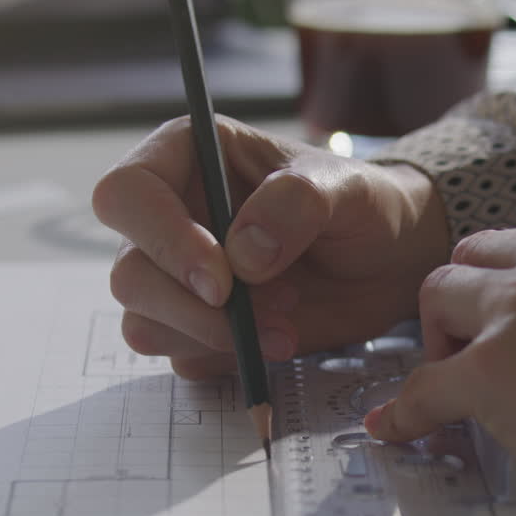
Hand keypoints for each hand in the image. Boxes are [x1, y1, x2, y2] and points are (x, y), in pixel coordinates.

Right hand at [92, 116, 450, 378]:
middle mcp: (170, 216)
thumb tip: (240, 255)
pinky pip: (181, 356)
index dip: (162, 239)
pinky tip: (278, 338)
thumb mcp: (347, 187)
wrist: (390, 260)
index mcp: (186, 156)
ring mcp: (179, 276)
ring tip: (286, 322)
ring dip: (215, 337)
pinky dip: (228, 358)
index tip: (222, 278)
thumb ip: (295, 203)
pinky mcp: (198, 325)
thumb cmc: (364, 206)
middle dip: (195, 308)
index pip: (126, 193)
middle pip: (129, 274)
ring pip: (145, 323)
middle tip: (272, 310)